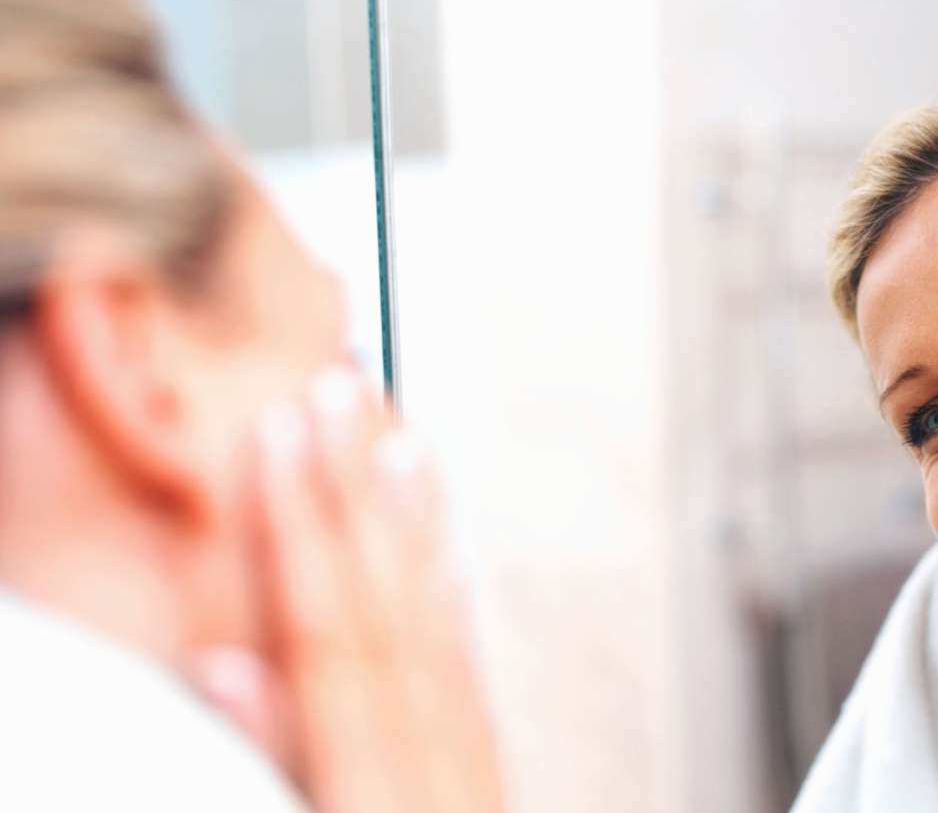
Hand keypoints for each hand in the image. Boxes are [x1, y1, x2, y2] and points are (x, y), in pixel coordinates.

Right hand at [193, 367, 505, 812]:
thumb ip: (271, 755)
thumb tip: (221, 664)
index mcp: (374, 777)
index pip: (328, 622)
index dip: (300, 518)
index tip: (283, 428)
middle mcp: (433, 758)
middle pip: (390, 601)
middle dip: (359, 488)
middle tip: (343, 391)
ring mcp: (472, 770)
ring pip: (442, 624)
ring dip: (418, 526)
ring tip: (404, 441)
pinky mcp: (489, 786)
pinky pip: (475, 675)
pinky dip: (458, 609)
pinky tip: (452, 558)